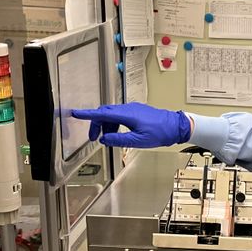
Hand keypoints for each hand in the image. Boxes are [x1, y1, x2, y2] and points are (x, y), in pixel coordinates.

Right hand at [71, 103, 190, 147]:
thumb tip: (104, 139)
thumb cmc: (160, 133)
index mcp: (126, 114)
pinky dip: (114, 124)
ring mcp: (132, 109)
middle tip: (94, 138)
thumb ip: (118, 140)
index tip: (76, 113)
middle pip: (105, 113)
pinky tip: (118, 134)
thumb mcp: (138, 141)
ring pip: (112, 114)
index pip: (102, 114)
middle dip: (96, 124)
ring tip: (108, 139)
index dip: (87, 114)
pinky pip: (120, 115)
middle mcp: (128, 109)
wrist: (175, 126)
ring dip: (106, 126)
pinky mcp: (136, 111)